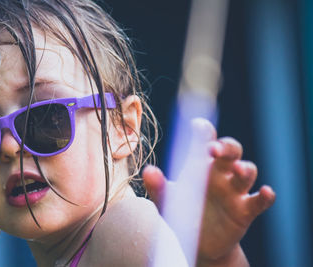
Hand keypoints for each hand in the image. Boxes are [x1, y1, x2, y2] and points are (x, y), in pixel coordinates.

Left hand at [142, 118, 275, 266]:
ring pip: (247, 171)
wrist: (196, 244)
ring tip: (238, 170)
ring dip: (245, 168)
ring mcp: (234, 190)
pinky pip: (259, 201)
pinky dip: (266, 196)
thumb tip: (147, 171)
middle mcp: (220, 173)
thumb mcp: (165, 201)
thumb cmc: (181, 213)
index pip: (204, 141)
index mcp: (200, 165)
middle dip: (226, 147)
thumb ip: (157, 186)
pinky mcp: (245, 210)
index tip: (196, 125)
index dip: (203, 131)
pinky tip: (266, 192)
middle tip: (214, 149)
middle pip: (230, 150)